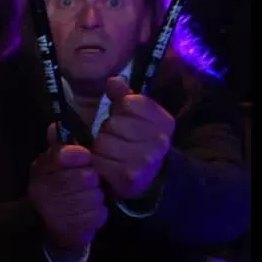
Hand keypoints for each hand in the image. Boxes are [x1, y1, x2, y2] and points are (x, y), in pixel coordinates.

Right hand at [28, 123, 107, 249]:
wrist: (48, 224)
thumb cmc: (60, 187)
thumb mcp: (58, 164)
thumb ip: (61, 147)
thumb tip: (54, 128)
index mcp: (41, 169)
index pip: (61, 156)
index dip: (77, 155)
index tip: (85, 156)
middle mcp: (42, 191)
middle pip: (85, 177)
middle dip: (93, 180)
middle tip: (90, 183)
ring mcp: (53, 213)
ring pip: (93, 198)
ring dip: (96, 199)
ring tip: (89, 198)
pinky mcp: (66, 232)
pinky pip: (95, 218)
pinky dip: (97, 215)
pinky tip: (89, 212)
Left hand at [92, 77, 174, 198]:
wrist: (153, 181)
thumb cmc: (140, 141)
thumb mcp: (138, 115)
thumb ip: (124, 95)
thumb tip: (112, 81)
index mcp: (163, 121)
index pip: (128, 103)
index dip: (120, 111)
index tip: (125, 120)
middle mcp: (158, 141)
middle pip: (112, 124)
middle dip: (108, 130)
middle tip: (116, 140)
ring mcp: (145, 161)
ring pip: (103, 143)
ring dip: (101, 148)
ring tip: (111, 153)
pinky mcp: (129, 178)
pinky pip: (99, 163)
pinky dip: (99, 164)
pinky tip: (108, 166)